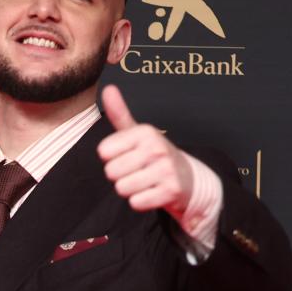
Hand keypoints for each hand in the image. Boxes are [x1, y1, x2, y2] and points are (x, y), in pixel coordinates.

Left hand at [96, 84, 193, 214]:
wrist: (188, 179)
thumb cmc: (155, 155)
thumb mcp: (138, 133)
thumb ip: (120, 113)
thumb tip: (108, 88)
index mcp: (144, 132)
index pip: (103, 151)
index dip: (111, 158)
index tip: (127, 155)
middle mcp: (156, 148)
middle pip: (111, 172)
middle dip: (120, 176)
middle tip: (137, 171)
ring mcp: (165, 169)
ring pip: (122, 188)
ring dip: (130, 189)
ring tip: (145, 181)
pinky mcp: (170, 191)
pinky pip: (136, 202)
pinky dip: (141, 201)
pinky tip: (152, 192)